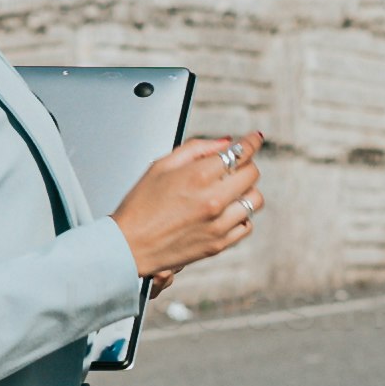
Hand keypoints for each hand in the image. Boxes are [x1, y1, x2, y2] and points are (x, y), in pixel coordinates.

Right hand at [112, 134, 261, 287]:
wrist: (129, 246)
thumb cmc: (140, 205)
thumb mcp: (161, 166)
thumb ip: (196, 148)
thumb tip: (225, 142)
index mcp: (197, 176)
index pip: (239, 153)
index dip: (250, 142)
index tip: (254, 139)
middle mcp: (213, 200)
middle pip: (252, 174)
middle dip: (245, 165)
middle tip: (233, 166)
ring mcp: (218, 224)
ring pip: (255, 200)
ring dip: (246, 191)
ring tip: (229, 190)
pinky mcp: (219, 244)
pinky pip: (247, 225)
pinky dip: (241, 216)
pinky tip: (225, 212)